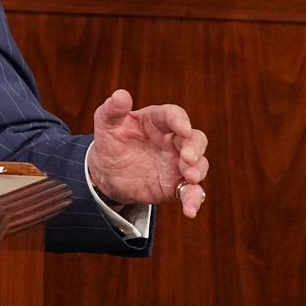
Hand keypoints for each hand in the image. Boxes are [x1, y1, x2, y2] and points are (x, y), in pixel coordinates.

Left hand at [88, 88, 209, 217]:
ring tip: (190, 178)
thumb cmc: (110, 140)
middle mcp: (172, 140)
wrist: (107, 172)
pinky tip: (190, 210)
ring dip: (198, 171)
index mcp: (157, 120)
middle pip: (195, 139)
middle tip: (187, 158)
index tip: (182, 128)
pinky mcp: (175, 185)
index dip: (180, 120)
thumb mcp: (106, 123)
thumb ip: (113, 109)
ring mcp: (176, 163)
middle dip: (195, 147)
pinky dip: (194, 200)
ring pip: (199, 165)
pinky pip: (190, 192)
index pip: (174, 115)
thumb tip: (120, 95)